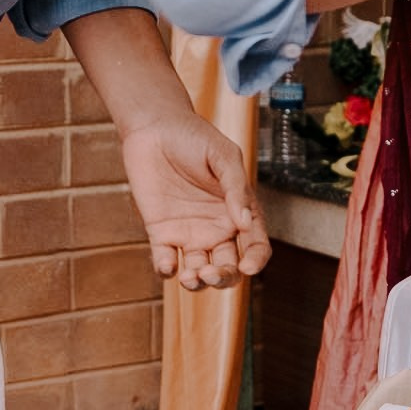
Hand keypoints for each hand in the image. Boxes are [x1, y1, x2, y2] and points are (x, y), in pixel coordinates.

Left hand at [117, 111, 270, 290]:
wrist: (155, 128)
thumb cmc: (195, 138)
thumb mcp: (224, 157)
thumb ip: (236, 189)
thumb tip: (245, 222)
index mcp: (239, 212)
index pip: (255, 246)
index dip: (255, 260)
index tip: (246, 266)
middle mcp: (217, 228)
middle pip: (228, 267)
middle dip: (224, 278)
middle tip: (211, 272)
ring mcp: (188, 232)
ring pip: (199, 271)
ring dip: (197, 282)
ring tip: (191, 276)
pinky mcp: (160, 232)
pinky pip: (165, 260)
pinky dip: (166, 270)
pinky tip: (168, 266)